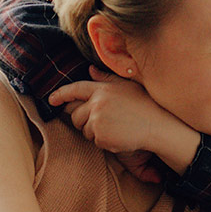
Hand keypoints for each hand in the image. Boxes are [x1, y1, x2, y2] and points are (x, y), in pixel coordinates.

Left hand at [48, 67, 179, 155]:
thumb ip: (106, 79)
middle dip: (84, 121)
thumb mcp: (127, 87)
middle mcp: (97, 102)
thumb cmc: (146, 107)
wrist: (158, 126)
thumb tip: (90, 70)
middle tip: (104, 123)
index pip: (75, 89)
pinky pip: (94, 141)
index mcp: (103, 89)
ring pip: (84, 130)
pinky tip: (119, 137)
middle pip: (76, 115)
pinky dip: (104, 142)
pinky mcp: (100, 134)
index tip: (52, 99)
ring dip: (95, 133)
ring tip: (115, 128)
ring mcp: (97, 119)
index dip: (61, 94)